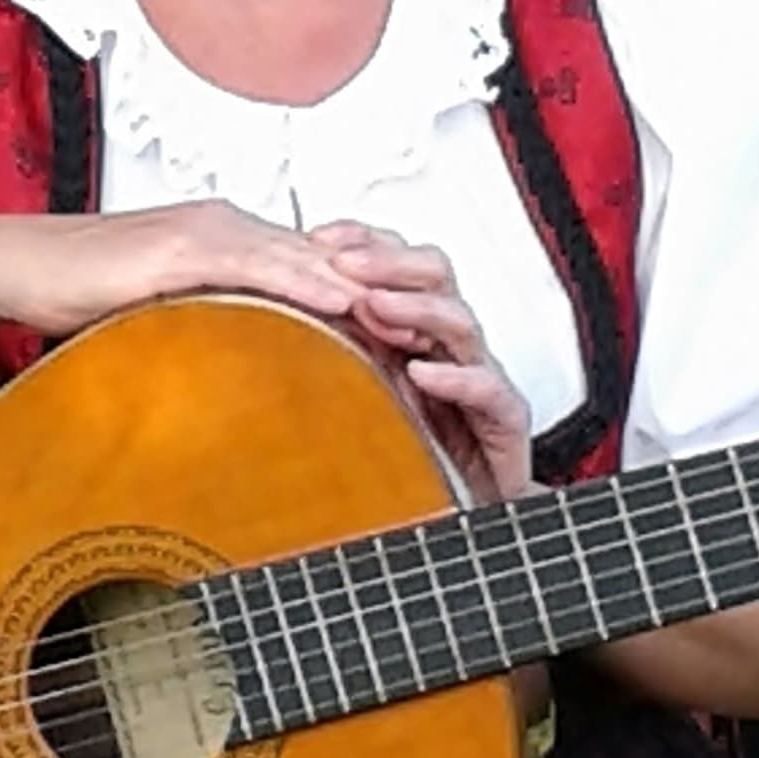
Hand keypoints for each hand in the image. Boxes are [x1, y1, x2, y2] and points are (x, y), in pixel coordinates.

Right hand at [0, 199, 379, 342]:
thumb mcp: (158, 314)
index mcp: (227, 242)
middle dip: (388, 290)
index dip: (369, 296)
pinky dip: (309, 287)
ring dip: (365, 290)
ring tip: (417, 322)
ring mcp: (209, 232)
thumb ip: (204, 326)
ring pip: (307, 258)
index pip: (314, 267)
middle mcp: (229, 227)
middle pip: (327, 257)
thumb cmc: (75, 292)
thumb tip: (237, 366)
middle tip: (443, 327)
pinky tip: (345, 307)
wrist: (19, 265)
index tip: (415, 331)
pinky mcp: (186, 247)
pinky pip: (262, 267)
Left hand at [306, 223, 533, 501]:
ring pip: (461, 322)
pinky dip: (455, 378)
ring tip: (375, 306)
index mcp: (415, 328)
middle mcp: (449, 344)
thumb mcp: (355, 392)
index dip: (364, 242)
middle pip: (435, 275)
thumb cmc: (412, 452)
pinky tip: (420, 373)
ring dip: (415, 308)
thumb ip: (323, 354)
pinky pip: (488, 389)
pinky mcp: (504, 420)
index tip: (319, 239)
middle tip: (346, 264)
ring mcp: (479, 377)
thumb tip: (254, 321)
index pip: (397, 262)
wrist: (463, 517)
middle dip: (389, 262)